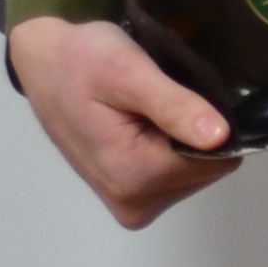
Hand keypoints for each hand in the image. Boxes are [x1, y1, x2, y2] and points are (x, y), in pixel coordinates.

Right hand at [9, 16, 236, 227]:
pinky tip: (145, 124)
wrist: (48, 65)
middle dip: (193, 131)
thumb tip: (218, 137)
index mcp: (134, 178)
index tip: (174, 98)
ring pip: (197, 170)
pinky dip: (171, 145)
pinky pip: (179, 172)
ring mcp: (131, 204)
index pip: (219, 159)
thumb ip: (174, 106)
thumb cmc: (83, 62)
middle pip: (209, 168)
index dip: (206, 123)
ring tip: (147, 111)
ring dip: (182, 136)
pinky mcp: (131, 195)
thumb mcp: (128, 72)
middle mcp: (134, 204)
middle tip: (156, 102)